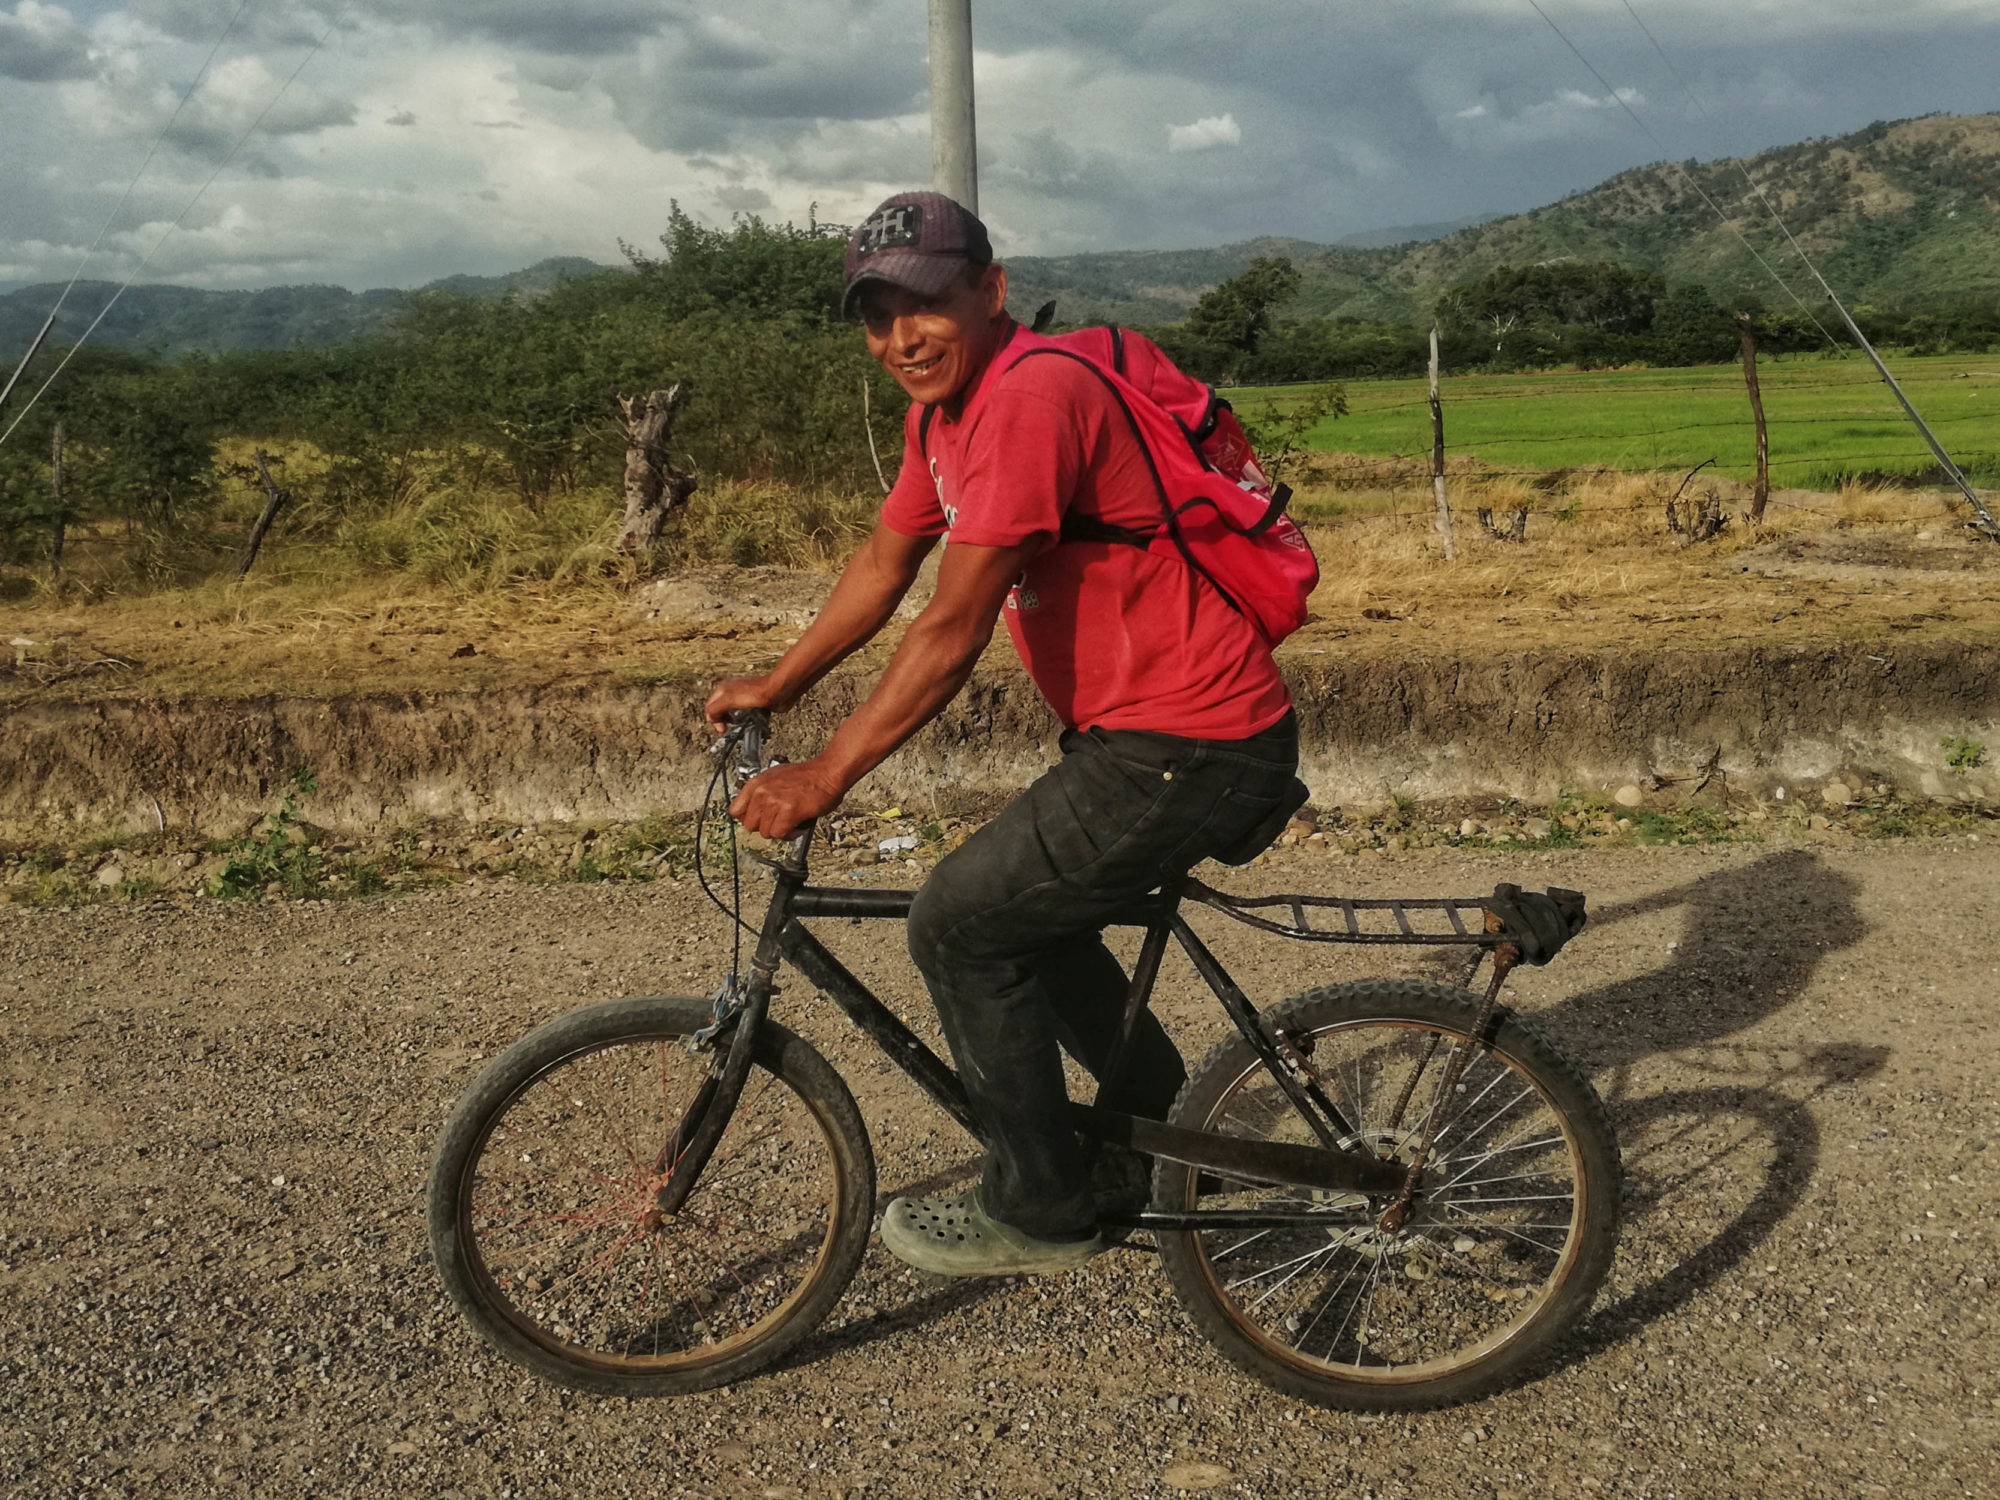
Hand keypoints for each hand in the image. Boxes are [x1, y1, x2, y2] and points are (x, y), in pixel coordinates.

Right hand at [705, 674, 786, 732]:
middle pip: (720, 711)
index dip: (713, 719)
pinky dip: (746, 721)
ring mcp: (743, 699)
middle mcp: (732, 693)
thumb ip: (715, 709)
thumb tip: (712, 719)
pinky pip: (746, 716)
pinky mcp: (754, 705)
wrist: (777, 692)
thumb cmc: (755, 693)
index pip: (710, 707)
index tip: (722, 728)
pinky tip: (750, 722)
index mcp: (723, 689)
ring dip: (734, 721)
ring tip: (740, 724)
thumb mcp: (728, 699)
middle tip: (728, 728)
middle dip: (723, 721)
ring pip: (733, 714)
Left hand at [730, 758, 846, 838]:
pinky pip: (780, 834)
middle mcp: (762, 792)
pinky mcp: (788, 812)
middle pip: (749, 825)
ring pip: (765, 832)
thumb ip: (762, 792)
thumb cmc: (807, 776)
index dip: (747, 818)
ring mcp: (774, 802)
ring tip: (789, 822)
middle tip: (777, 821)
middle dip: (764, 826)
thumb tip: (755, 808)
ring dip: (779, 831)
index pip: (735, 811)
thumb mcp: (775, 777)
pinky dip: (789, 834)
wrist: (827, 774)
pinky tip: (796, 825)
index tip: (757, 820)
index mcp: (756, 783)